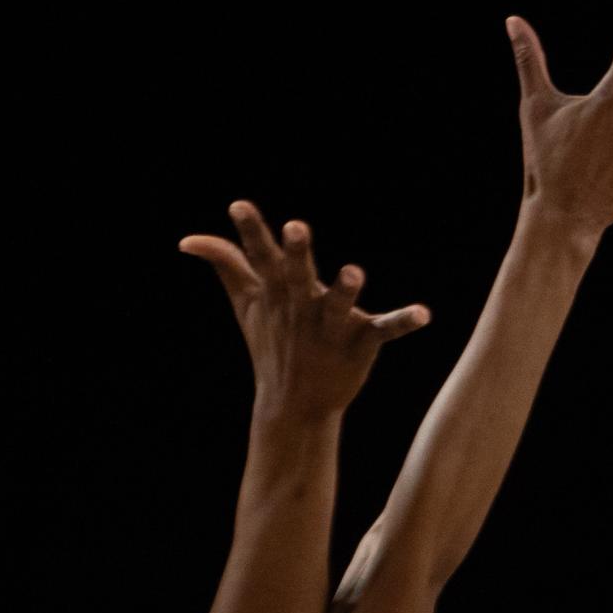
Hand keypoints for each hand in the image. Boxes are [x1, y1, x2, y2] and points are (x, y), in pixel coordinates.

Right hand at [178, 202, 430, 421]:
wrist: (296, 406)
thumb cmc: (272, 344)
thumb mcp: (247, 305)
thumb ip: (226, 264)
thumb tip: (188, 240)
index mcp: (277, 293)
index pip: (260, 258)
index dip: (250, 231)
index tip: (239, 206)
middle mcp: (302, 307)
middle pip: (297, 277)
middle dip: (296, 253)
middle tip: (297, 228)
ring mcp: (330, 328)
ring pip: (337, 306)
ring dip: (344, 290)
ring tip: (352, 271)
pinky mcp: (361, 342)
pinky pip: (385, 330)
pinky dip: (404, 322)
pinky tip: (424, 314)